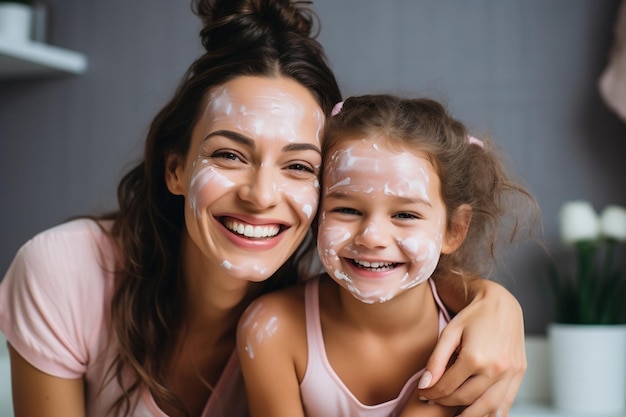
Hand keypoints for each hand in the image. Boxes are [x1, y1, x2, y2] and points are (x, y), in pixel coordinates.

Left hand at [416, 280, 525, 416]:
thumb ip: (437, 360)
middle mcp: (495, 368)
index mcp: (475, 357)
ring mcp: (510, 373)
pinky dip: (492, 413)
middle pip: (465, 399)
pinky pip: (506, 402)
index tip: (423, 394)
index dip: (432, 393)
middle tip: (434, 401)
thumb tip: (425, 385)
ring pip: (487, 407)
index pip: (448, 386)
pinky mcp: (519, 373)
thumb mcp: (449, 333)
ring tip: (454, 415)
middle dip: (446, 403)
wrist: (501, 304)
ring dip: (469, 415)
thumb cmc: (473, 316)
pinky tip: (479, 413)